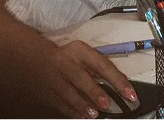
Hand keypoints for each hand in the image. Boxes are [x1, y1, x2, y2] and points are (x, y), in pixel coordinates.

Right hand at [12, 39, 138, 118]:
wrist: (34, 57)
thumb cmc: (66, 57)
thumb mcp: (82, 54)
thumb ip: (97, 67)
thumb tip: (120, 83)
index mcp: (79, 50)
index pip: (101, 64)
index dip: (116, 78)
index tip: (129, 93)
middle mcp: (66, 62)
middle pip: (81, 77)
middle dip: (93, 91)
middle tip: (106, 104)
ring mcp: (54, 78)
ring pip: (69, 93)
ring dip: (82, 105)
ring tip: (94, 114)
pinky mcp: (47, 92)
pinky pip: (61, 103)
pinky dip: (72, 112)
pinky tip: (82, 117)